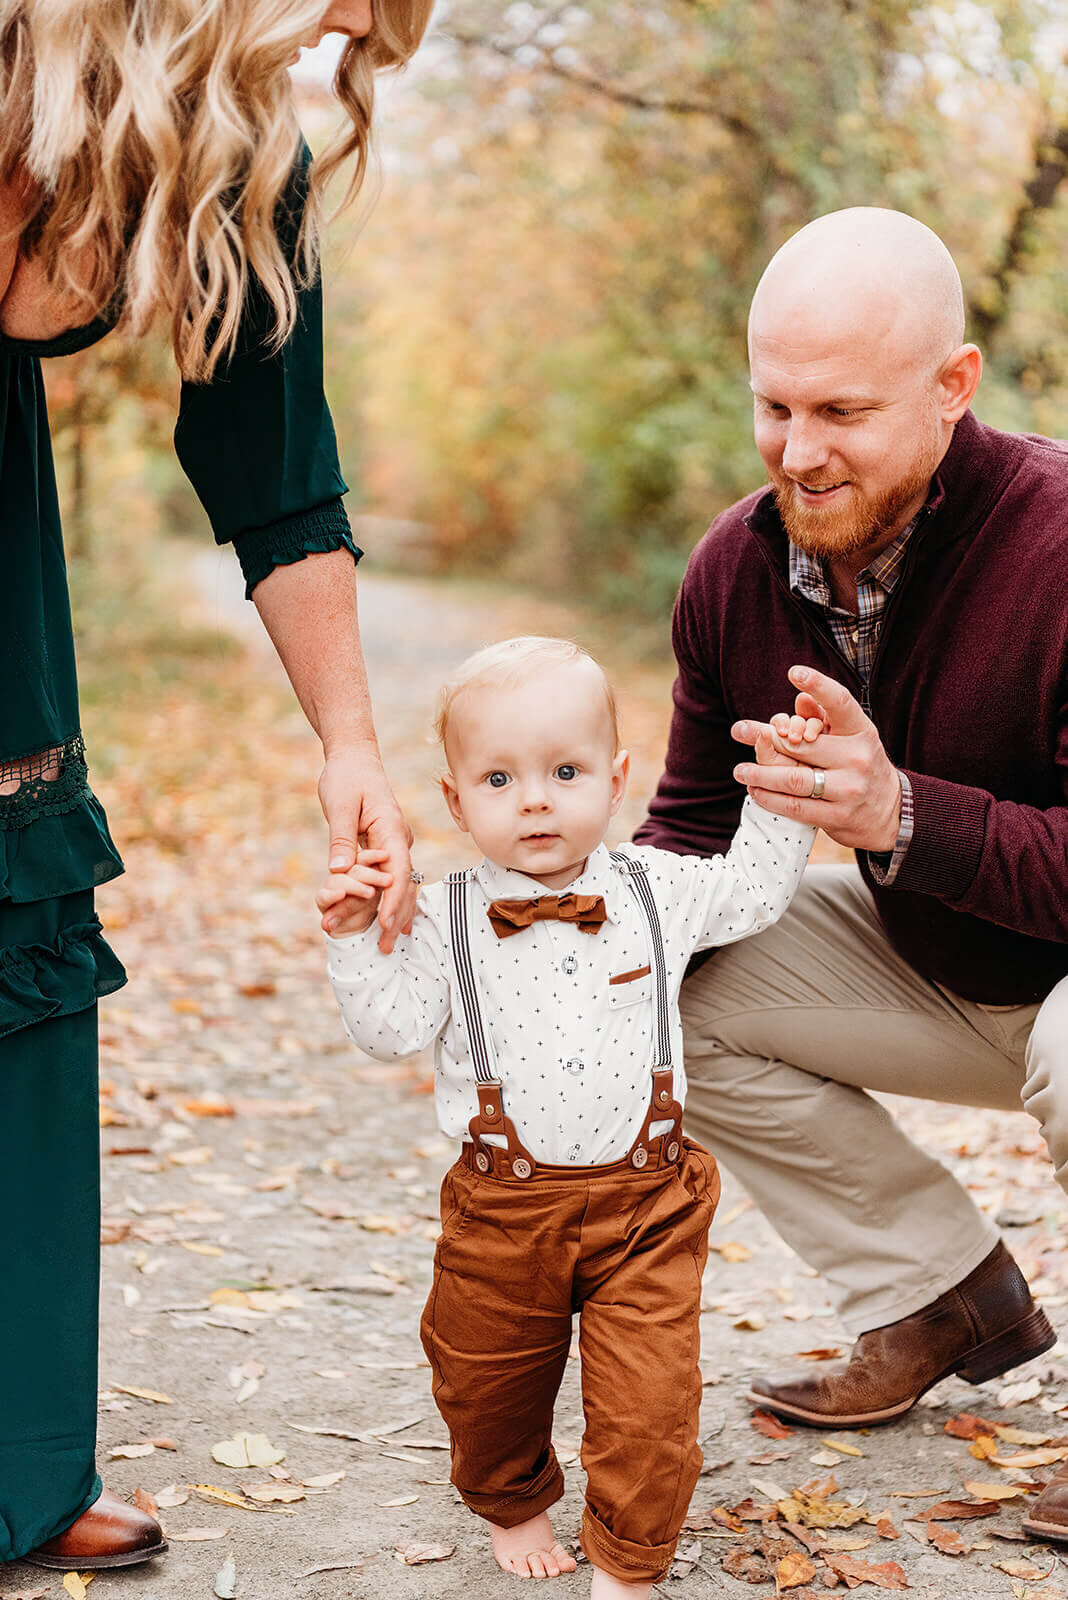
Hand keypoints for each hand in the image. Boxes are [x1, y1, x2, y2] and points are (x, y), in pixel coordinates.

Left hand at [318, 743, 416, 952]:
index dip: (392, 900)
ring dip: (389, 914)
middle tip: (385, 948)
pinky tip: (386, 925)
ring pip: (395, 885)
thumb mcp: (340, 805)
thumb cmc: (347, 777)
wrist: (354, 758)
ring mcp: (393, 845)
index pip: (397, 871)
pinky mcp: (383, 848)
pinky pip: (387, 879)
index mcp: (392, 828)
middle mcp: (398, 840)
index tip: (384, 924)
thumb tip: (339, 872)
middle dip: (394, 917)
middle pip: (401, 884)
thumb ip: (342, 839)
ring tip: (384, 945)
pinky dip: (385, 902)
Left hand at [731, 666, 901, 851]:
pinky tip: (756, 791)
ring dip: (759, 774)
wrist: (890, 812)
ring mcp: (848, 789)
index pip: (840, 703)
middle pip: (800, 745)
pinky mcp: (837, 816)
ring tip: (741, 771)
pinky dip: (769, 798)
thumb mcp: (851, 739)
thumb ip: (822, 720)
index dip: (819, 686)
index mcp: (862, 731)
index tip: (794, 672)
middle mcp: (857, 758)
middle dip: (765, 738)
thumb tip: (800, 699)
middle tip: (739, 730)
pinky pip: (794, 805)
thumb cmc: (859, 765)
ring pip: (793, 778)